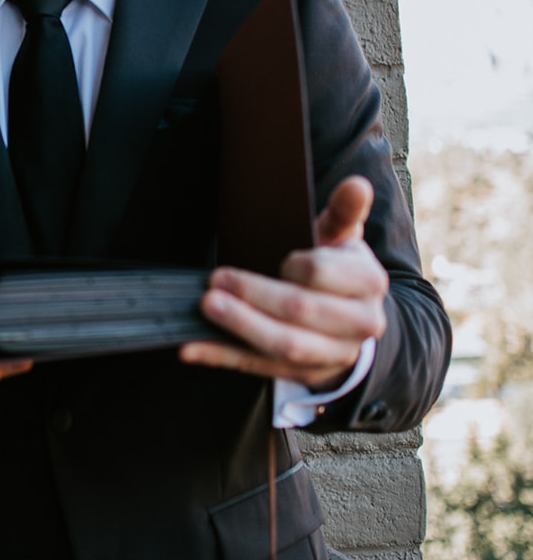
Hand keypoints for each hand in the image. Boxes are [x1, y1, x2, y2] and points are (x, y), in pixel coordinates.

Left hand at [180, 176, 387, 389]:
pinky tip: (191, 348)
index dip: (294, 265)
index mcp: (368, 284)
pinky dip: (220, 356)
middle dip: (254, 294)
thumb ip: (345, 211)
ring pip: (282, 345)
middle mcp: (357, 324)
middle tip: (217, 279)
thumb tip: (356, 185)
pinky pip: (256, 366)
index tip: (279, 258)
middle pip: (299, 310)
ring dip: (239, 326)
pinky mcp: (302, 374)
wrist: (353, 322)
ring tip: (206, 305)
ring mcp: (331, 355)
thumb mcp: (343, 239)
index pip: (320, 273)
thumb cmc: (339, 271)